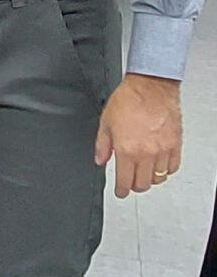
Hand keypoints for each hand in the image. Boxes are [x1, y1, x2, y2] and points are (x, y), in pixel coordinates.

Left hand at [94, 73, 182, 197]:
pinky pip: (173, 167)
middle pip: (142, 185)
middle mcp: (146, 153)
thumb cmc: (129, 98)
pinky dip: (166, 170)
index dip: (121, 191)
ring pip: (158, 178)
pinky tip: (160, 164)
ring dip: (150, 179)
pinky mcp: (175, 144)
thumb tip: (100, 160)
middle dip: (134, 186)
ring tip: (144, 172)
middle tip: (130, 181)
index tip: (120, 192)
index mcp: (126, 150)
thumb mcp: (106, 122)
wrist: (151, 85)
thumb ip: (102, 145)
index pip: (124, 182)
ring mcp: (162, 150)